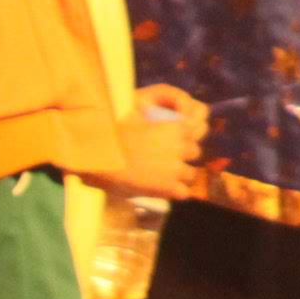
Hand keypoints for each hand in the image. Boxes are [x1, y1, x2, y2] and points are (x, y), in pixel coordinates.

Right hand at [98, 84, 206, 198]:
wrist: (100, 157)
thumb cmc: (115, 132)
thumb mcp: (136, 112)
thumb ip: (153, 109)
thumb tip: (154, 106)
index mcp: (177, 128)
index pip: (199, 129)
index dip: (188, 135)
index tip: (178, 140)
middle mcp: (181, 148)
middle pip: (195, 152)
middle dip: (184, 155)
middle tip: (166, 158)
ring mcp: (175, 169)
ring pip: (191, 174)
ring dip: (181, 174)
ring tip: (163, 175)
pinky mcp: (167, 188)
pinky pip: (183, 192)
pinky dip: (175, 191)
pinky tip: (162, 189)